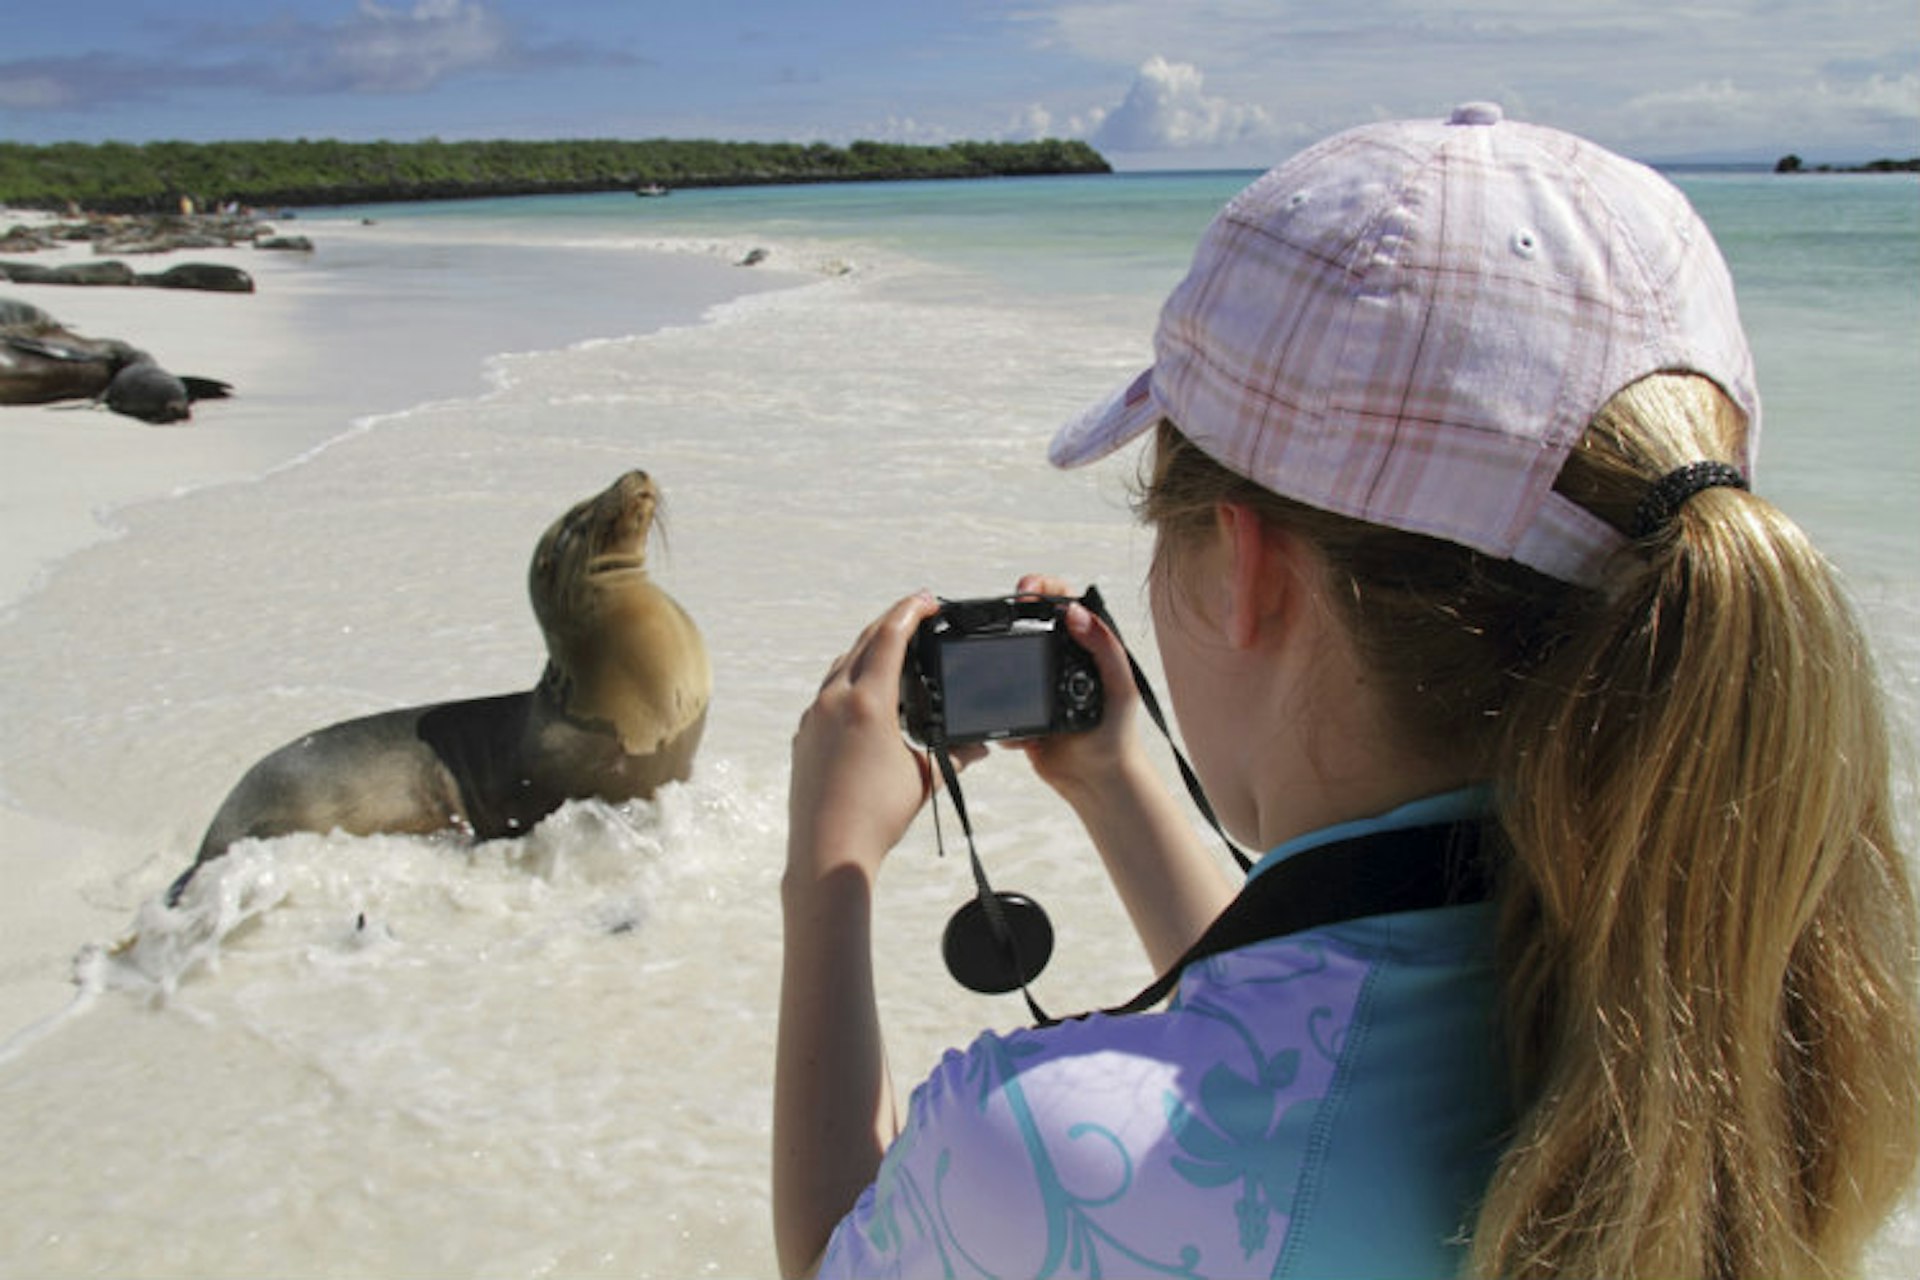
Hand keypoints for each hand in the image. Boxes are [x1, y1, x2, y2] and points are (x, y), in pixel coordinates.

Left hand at [788, 591, 953, 885]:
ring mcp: (813, 717)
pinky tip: (868, 696)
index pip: (889, 637)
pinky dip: (850, 680)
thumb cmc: (877, 818)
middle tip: (917, 616)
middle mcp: (834, 701)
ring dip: (868, 651)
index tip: (928, 601)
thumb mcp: (924, 779)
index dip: (910, 611)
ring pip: (841, 666)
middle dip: (891, 624)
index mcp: (867, 703)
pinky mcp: (803, 736)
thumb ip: (953, 754)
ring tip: (895, 653)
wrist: (826, 852)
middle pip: (862, 643)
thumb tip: (979, 747)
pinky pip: (828, 693)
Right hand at [1010, 574, 1145, 802]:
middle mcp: (1060, 660)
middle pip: (1028, 622)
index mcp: (1086, 647)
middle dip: (1008, 617)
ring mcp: (1037, 685)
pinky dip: (1002, 713)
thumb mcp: (1121, 688)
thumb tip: (1076, 613)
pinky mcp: (1020, 712)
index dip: (1043, 587)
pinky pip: (998, 702)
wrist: (1098, 782)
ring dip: (1000, 667)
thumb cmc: (1118, 735)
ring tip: (1002, 675)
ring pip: (1006, 660)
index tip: (1026, 591)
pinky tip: (1021, 731)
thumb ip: (1105, 649)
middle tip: (1001, 614)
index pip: (1064, 602)